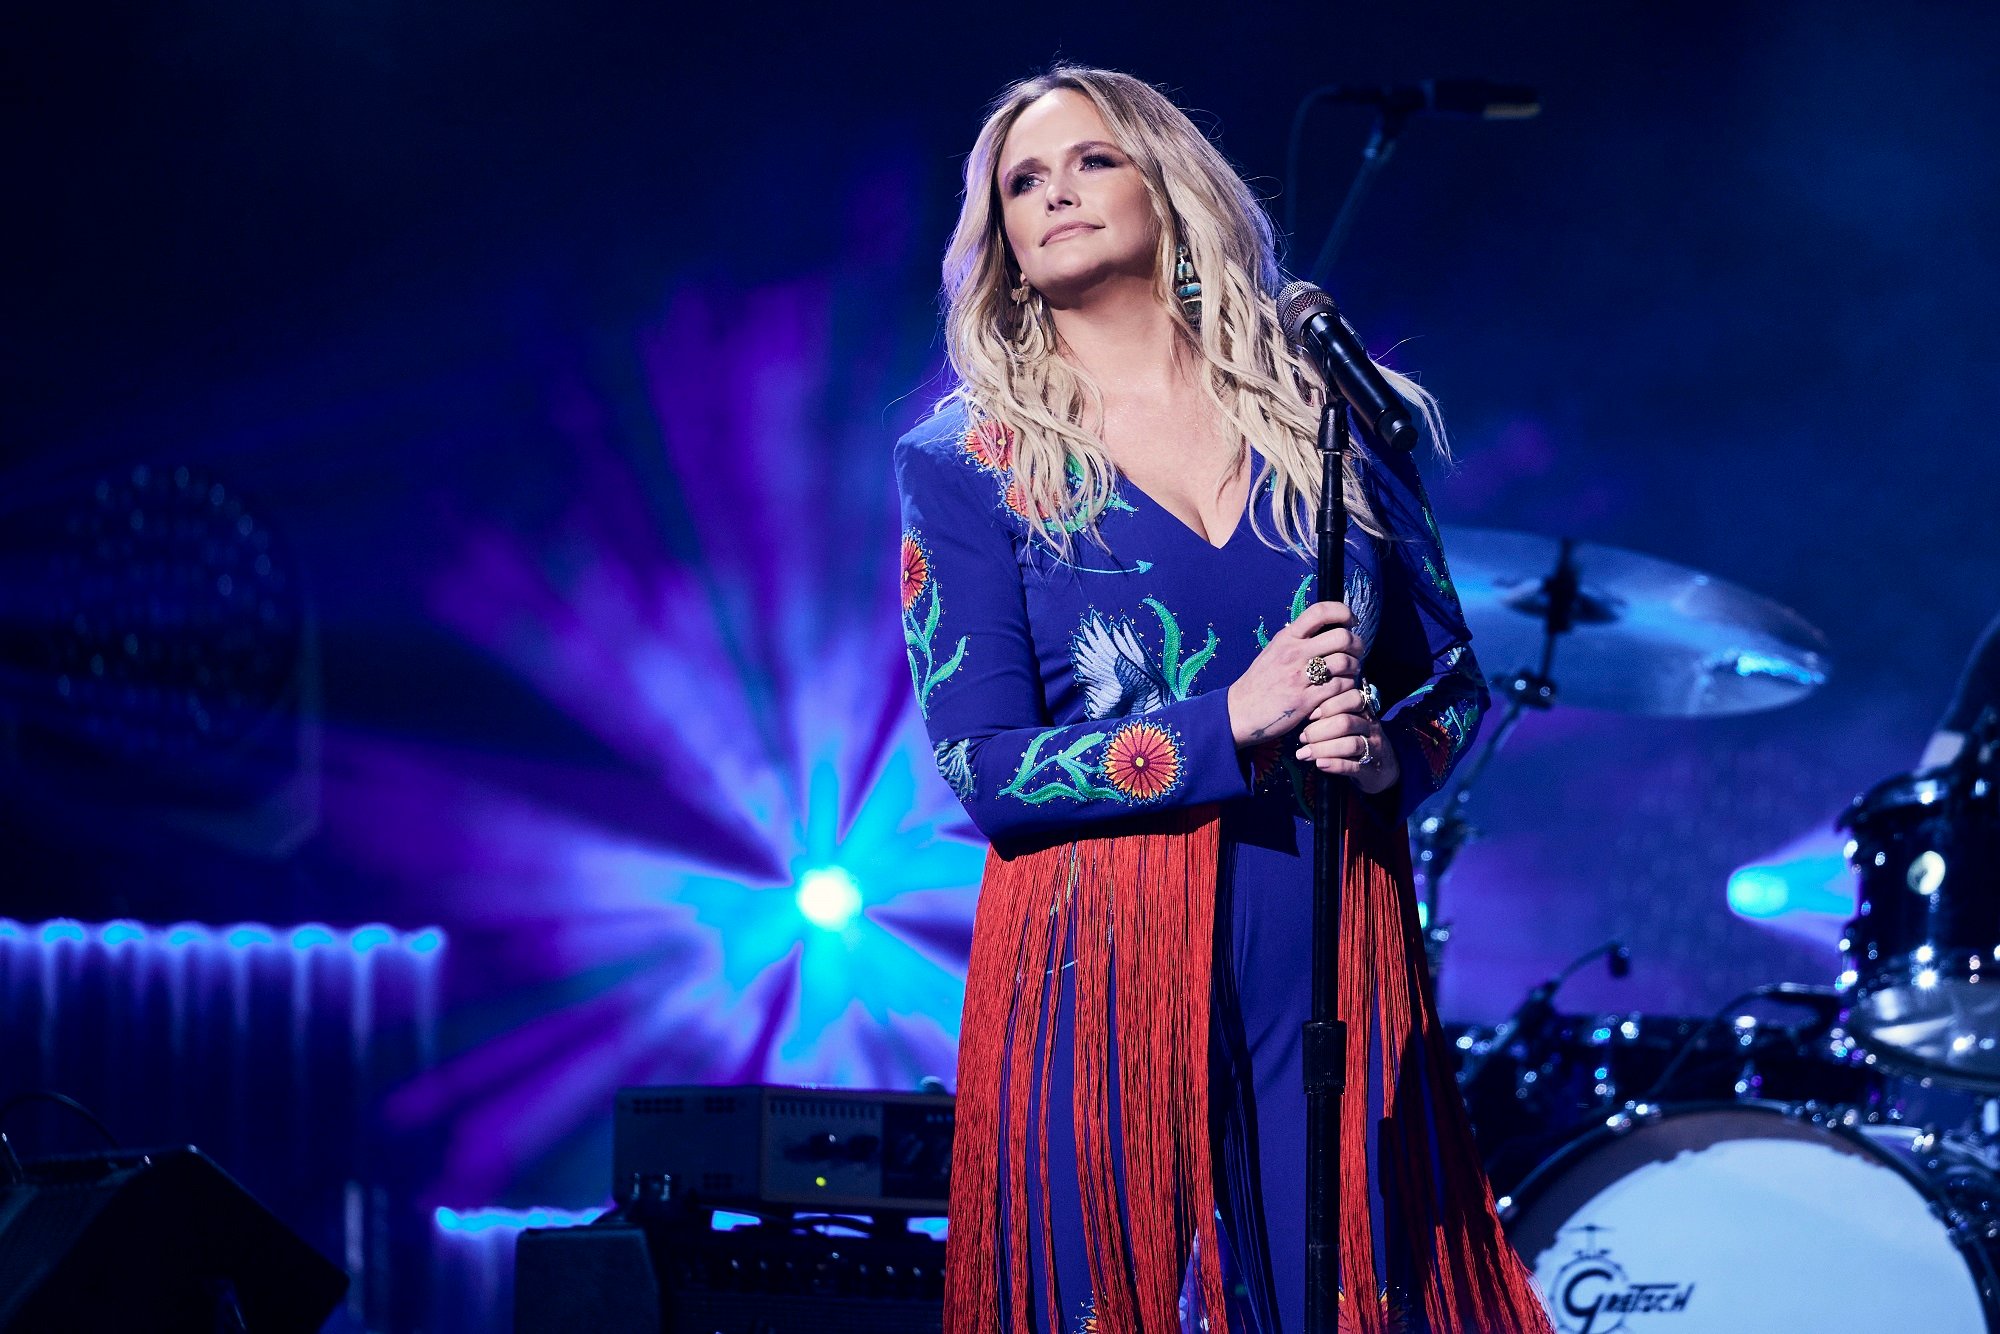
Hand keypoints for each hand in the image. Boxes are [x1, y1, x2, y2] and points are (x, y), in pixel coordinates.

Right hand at [1226, 600, 1361, 747]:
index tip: (1349, 622)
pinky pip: (1340, 687)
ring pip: (1345, 663)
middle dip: (1357, 644)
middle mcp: (1294, 653)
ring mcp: (1300, 677)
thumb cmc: (1260, 682)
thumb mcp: (1274, 651)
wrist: (1239, 712)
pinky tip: (1341, 690)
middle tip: (1355, 652)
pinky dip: (1347, 687)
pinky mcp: (1306, 700)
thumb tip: (1325, 629)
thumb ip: (1298, 640)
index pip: (1320, 611)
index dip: (1343, 612)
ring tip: (1349, 673)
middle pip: (1342, 637)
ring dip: (1354, 668)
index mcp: (1287, 638)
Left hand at [1295, 686, 1398, 794]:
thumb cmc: (1359, 739)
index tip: (1309, 715)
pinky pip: (1352, 766)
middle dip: (1319, 730)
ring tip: (1303, 754)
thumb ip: (1334, 712)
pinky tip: (1319, 764)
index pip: (1352, 698)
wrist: (1384, 768)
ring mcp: (1374, 749)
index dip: (1329, 704)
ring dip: (1322, 749)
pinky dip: (1334, 765)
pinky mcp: (1371, 770)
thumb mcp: (1352, 721)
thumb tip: (1303, 709)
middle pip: (1346, 722)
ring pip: (1350, 745)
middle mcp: (1371, 727)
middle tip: (1302, 737)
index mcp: (1365, 711)